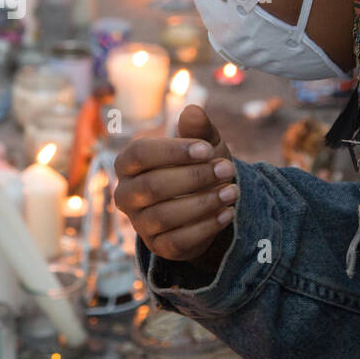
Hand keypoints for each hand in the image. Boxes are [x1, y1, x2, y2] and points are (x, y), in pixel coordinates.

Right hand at [114, 105, 239, 261]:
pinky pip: (178, 240)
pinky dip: (206, 227)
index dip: (174, 151)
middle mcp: (126, 195)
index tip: (208, 149)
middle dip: (194, 177)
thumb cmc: (198, 166)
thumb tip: (193, 111)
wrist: (206, 204)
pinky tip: (228, 213)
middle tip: (228, 169)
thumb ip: (198, 130)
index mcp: (128, 164)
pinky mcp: (158, 247)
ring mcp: (140, 224)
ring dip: (203, 202)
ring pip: (164, 215)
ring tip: (233, 191)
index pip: (140, 154)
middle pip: (152, 187)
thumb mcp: (203, 146)